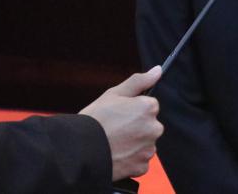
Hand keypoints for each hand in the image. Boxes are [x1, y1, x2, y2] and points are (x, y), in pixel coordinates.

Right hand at [80, 66, 162, 180]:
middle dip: (136, 126)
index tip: (120, 115)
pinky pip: (140, 160)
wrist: (79, 151)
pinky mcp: (142, 166)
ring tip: (114, 142)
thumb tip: (157, 71)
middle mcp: (154, 128)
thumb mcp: (114, 94)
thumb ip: (139, 81)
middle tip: (115, 129)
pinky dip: (131, 159)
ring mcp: (149, 149)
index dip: (133, 110)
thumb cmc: (95, 120)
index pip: (149, 106)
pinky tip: (116, 154)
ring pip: (145, 143)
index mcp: (148, 108)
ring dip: (134, 143)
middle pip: (149, 125)